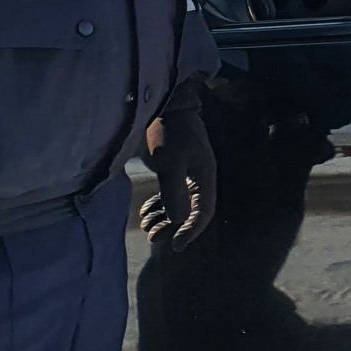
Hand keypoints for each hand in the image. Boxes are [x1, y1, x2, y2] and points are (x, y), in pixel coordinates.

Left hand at [143, 104, 217, 249]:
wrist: (165, 104)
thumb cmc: (169, 131)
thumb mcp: (170, 162)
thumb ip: (174, 191)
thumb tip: (179, 220)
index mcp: (205, 176)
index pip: (204, 212)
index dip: (191, 230)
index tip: (176, 246)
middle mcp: (200, 177)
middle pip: (192, 212)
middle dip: (173, 227)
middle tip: (154, 238)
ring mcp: (188, 173)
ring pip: (180, 204)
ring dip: (165, 218)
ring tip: (146, 227)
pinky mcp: (176, 168)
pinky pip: (171, 194)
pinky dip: (160, 205)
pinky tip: (146, 212)